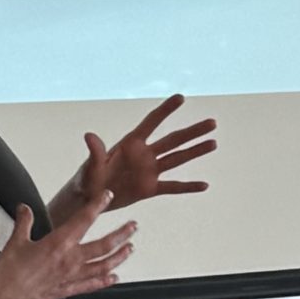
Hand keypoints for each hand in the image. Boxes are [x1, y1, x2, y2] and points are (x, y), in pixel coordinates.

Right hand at [0, 198, 135, 298]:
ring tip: (130, 249)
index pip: (84, 220)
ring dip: (119, 257)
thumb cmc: (8, 273)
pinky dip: (104, 281)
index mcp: (58, 244)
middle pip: (103, 245)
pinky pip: (91, 285)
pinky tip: (113, 277)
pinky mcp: (66, 290)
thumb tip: (24, 209)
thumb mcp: (15, 241)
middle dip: (121, 234)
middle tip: (132, 226)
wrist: (2, 298)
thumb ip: (24, 222)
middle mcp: (69, 260)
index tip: (107, 196)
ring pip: (103, 265)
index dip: (97, 206)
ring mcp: (70, 276)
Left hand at [73, 95, 216, 212]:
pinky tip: (204, 185)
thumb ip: (94, 153)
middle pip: (173, 140)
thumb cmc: (86, 180)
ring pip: (177, 159)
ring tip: (213, 143)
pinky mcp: (150, 189)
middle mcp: (144, 155)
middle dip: (192, 131)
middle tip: (212, 123)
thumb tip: (89, 135)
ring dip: (195, 152)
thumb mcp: (90, 167)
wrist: (88, 201)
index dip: (166, 110)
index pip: (152, 123)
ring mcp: (149, 171)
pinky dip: (188, 187)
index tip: (181, 97)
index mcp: (130, 144)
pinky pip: (173, 187)